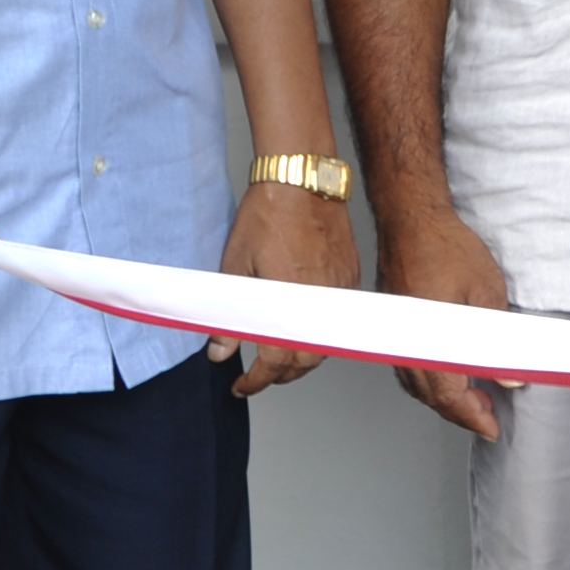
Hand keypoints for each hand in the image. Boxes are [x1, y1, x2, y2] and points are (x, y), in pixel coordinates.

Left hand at [212, 180, 357, 396]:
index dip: (258, 381)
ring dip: (302, 357)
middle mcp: (320, 302)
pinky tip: (302, 327)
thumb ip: (228, 315)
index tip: (244, 386)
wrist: (303, 183)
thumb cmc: (268, 216)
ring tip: (280, 356)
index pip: (277, 360)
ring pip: (325, 343)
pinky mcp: (350, 279)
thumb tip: (220, 350)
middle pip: (307, 360)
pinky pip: (337, 319)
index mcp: (289, 301)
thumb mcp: (235, 266)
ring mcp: (339, 291)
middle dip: (282, 375)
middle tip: (259, 376)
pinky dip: (319, 332)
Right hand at [374, 203, 517, 442]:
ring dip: (446, 398)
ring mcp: (397, 336)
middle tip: (490, 418)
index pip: (449, 394)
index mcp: (427, 340)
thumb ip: (496, 339)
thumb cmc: (445, 248)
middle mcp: (406, 344)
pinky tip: (448, 377)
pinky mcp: (396, 327)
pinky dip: (430, 380)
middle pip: (432, 396)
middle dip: (462, 412)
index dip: (472, 416)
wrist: (411, 220)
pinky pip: (409, 366)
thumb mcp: (486, 292)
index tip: (491, 427)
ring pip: (418, 384)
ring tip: (476, 400)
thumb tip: (509, 376)